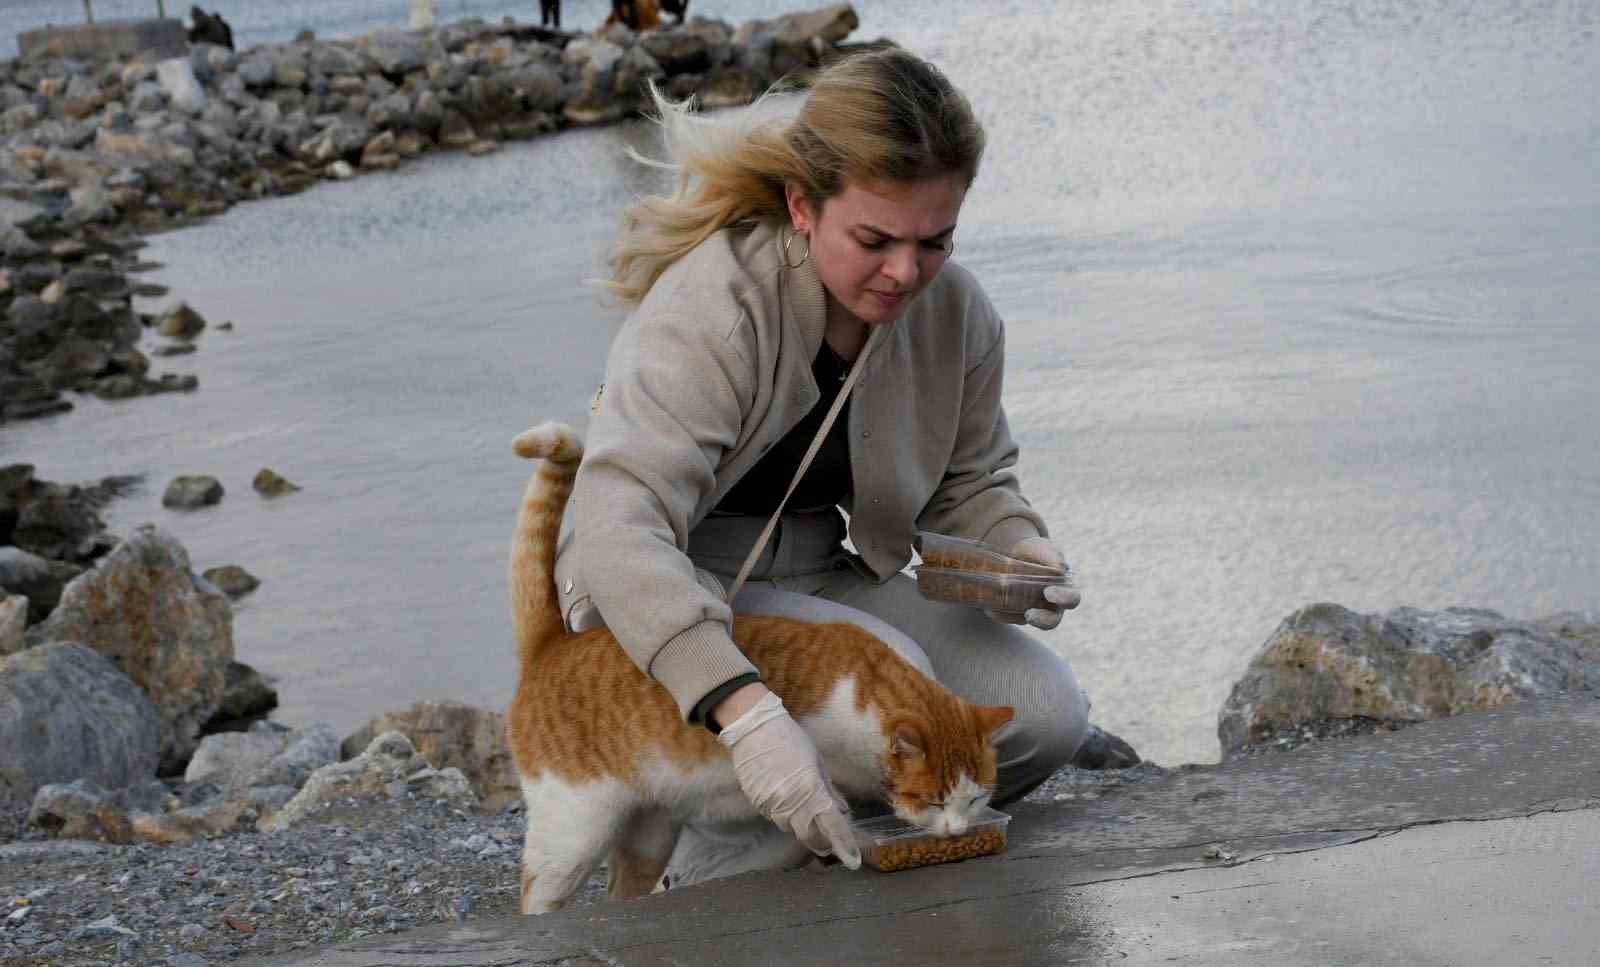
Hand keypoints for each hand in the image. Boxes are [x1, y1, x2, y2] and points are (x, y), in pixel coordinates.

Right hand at [717, 691, 861, 868]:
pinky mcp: (757, 804)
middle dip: (823, 841)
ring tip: (807, 809)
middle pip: (810, 837)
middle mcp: (791, 804)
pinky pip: (776, 817)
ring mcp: (771, 806)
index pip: (832, 826)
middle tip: (831, 840)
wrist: (753, 729)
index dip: (844, 845)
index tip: (853, 861)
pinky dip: (786, 813)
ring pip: (791, 828)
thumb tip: (842, 811)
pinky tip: (786, 796)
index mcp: (811, 791)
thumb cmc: (790, 740)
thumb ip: (829, 791)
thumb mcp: (817, 762)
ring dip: (803, 825)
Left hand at [988, 536, 1079, 629]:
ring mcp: (1031, 612)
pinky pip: (1005, 617)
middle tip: (1029, 614)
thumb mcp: (1043, 548)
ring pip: (1024, 621)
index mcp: (1064, 590)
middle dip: (1042, 621)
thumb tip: (1058, 569)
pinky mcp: (1011, 614)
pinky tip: (989, 604)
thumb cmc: (1035, 552)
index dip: (1063, 599)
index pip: (1071, 600)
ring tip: (1001, 607)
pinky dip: (998, 612)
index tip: (1049, 592)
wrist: (1013, 553)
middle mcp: (1050, 607)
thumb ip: (1052, 557)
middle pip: (1051, 622)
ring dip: (1013, 615)